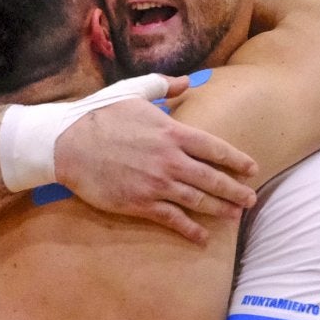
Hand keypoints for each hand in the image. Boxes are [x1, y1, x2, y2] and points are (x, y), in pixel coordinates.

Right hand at [53, 82, 258, 243]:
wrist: (68, 145)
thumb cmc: (100, 115)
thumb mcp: (133, 92)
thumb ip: (163, 86)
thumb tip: (186, 81)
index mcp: (172, 132)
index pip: (215, 148)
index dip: (237, 160)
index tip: (251, 168)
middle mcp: (170, 160)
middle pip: (213, 178)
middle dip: (235, 190)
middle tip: (251, 199)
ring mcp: (157, 184)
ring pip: (198, 201)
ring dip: (220, 210)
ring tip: (235, 215)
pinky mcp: (141, 204)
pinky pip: (174, 220)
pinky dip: (191, 230)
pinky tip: (203, 237)